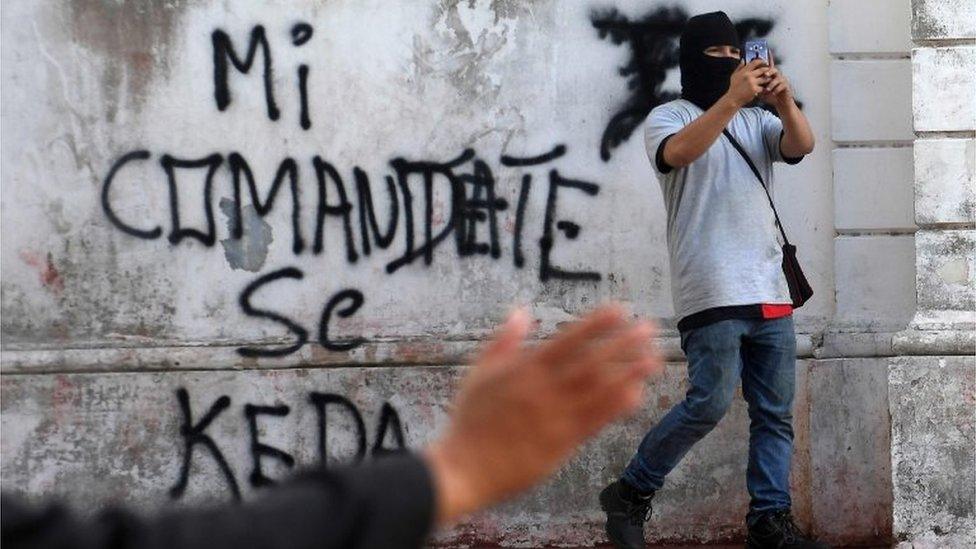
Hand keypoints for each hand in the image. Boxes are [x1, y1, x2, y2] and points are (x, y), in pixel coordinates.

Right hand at [425, 305, 662, 524]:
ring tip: (654, 358)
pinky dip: (618, 406)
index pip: (568, 340)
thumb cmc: (470, 419)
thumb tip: (521, 312)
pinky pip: (597, 421)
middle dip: (623, 344)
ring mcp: (557, 418)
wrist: (467, 468)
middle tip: (649, 328)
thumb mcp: (478, 373)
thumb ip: (503, 341)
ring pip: (601, 391)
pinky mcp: (564, 444)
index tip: (619, 310)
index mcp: (524, 370)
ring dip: (631, 373)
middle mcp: (546, 391)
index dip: (596, 324)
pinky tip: (637, 393)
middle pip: (593, 363)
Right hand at [724, 58, 770, 107]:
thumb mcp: (734, 76)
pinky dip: (764, 88)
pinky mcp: (754, 89)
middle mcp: (749, 76)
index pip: (755, 62)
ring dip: (767, 79)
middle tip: (770, 71)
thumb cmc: (734, 87)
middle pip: (762, 70)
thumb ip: (739, 67)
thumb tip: (743, 60)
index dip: (761, 61)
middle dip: (767, 70)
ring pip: (765, 78)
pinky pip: (763, 87)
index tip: (764, 62)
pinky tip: (765, 89)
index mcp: (744, 71)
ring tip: (768, 80)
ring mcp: (752, 83)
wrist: (733, 99)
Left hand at [758, 53, 794, 109]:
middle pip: (774, 70)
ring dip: (772, 84)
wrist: (778, 103)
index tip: (767, 50)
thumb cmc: (768, 95)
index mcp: (771, 75)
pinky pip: (782, 85)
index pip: (769, 65)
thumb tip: (745, 77)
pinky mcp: (786, 86)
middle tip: (765, 75)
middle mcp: (777, 75)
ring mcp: (783, 80)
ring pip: (778, 78)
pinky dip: (776, 89)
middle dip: (769, 72)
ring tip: (767, 89)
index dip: (769, 57)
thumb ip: (754, 82)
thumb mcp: (759, 89)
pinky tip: (773, 93)